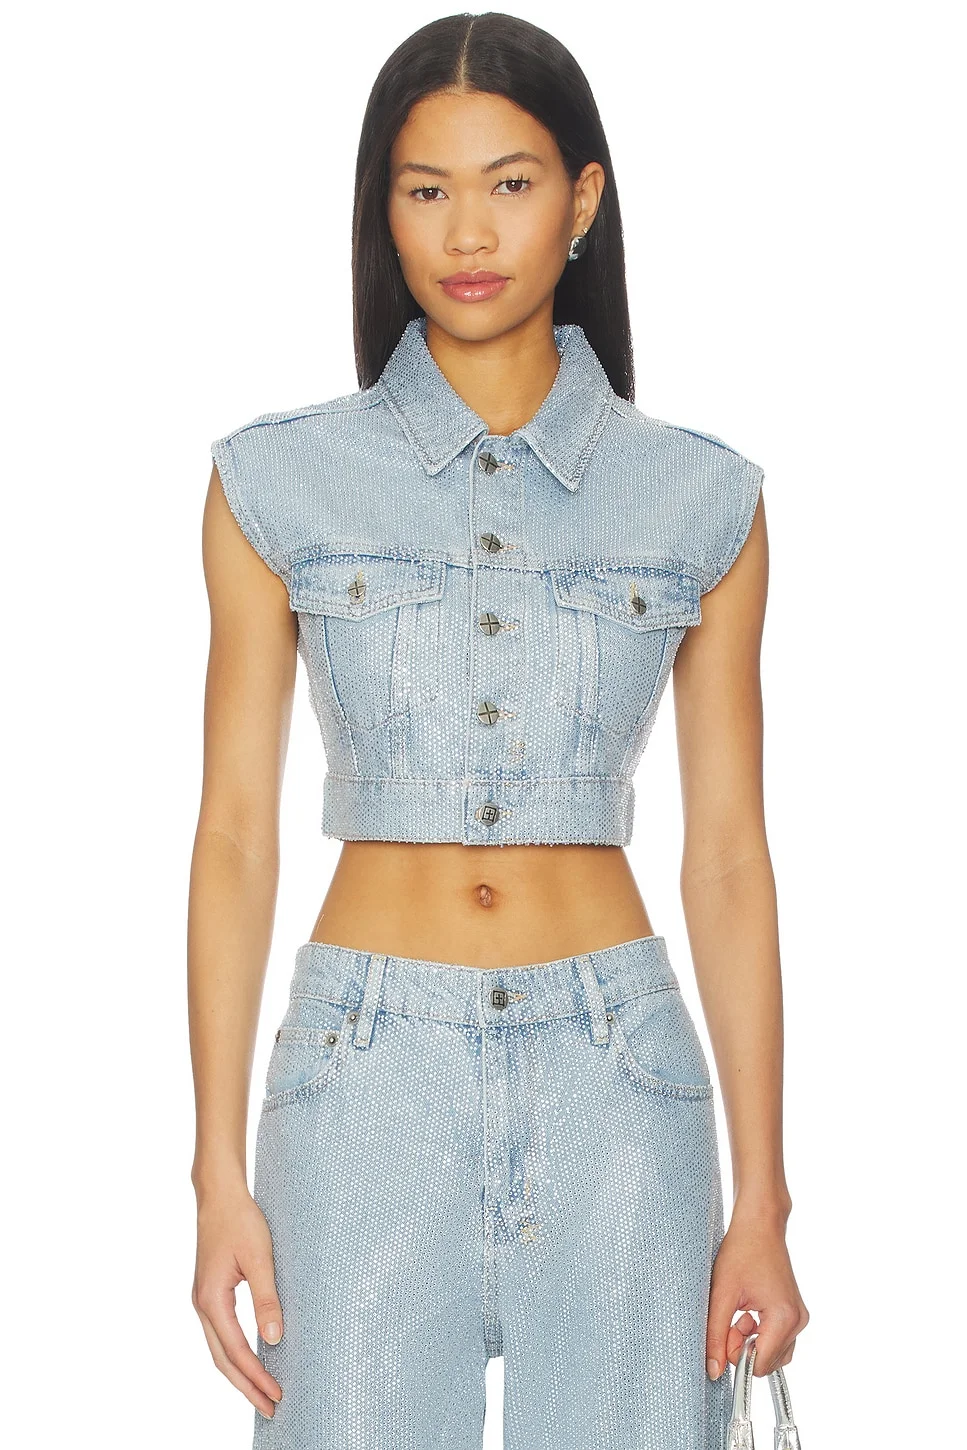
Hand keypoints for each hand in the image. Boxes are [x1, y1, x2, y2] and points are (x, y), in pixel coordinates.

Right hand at [192, 1180, 284, 1418]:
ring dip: (240, 1373)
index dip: (256, 1377)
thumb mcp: (259, 1258)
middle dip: (246, 1386)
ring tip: (263, 1392)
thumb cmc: (240, 1220)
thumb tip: (273, 1340)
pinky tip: (253, 1358)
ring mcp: (204, 1300)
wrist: (219, 1195)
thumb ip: (266, 1299)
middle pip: (222, 1360)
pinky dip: (235, 1353)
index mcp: (211, 1300)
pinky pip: (221, 1334)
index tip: (276, 1396)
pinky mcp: (210, 1293)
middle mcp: (203, 1305)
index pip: (235, 1351)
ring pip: (219, 1349)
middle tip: (271, 1409)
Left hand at [705, 1202, 808, 1381]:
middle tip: (731, 1318)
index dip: (737, 1355)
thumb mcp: (721, 1294)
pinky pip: (777, 1339)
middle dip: (743, 1347)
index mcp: (784, 1318)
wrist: (760, 1225)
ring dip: (751, 1340)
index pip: (760, 1364)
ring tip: (739, 1312)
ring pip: (772, 1352)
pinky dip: (759, 1333)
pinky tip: (747, 1310)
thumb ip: (715, 1335)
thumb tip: (712, 1370)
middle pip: (767, 1361)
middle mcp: (797, 1321)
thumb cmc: (741, 1251)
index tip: (724, 1332)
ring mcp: (799, 1318)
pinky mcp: (795, 1313)